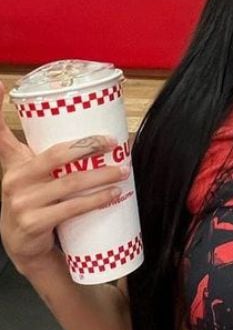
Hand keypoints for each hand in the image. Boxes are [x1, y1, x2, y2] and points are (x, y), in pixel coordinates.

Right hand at [0, 81, 128, 278]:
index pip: (0, 134)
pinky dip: (96, 200)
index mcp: (14, 162)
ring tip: (123, 170)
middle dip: (88, 146)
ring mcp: (21, 203)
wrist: (26, 246)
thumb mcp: (32, 174)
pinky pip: (71, 208)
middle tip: (114, 142)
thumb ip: (44, 152)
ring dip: (101, 176)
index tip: (2, 83)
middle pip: (56, 155)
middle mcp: (13, 179)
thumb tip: (92, 131)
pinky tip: (114, 195)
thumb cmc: (36, 202)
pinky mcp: (33, 224)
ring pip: (69, 183)